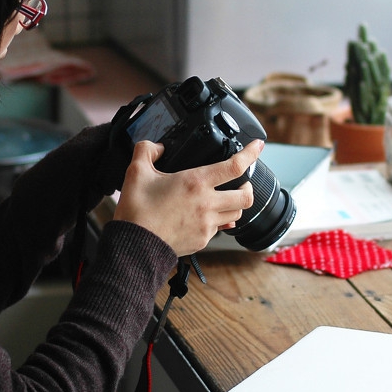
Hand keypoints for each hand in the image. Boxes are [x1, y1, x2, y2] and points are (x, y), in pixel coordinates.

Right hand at [113, 139, 261, 256]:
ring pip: (236, 213)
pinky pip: (220, 229)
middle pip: (246, 195)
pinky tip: (209, 217)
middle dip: (248, 186)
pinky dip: (219, 221)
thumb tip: (156, 147)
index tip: (257, 146)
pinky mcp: (202, 240)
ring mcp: (207, 224)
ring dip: (235, 204)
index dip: (251, 153)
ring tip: (225, 199)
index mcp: (195, 182)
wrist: (134, 245)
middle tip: (242, 182)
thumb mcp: (136, 172)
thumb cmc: (137, 211)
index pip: (234, 165)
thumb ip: (146, 151)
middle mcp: (207, 203)